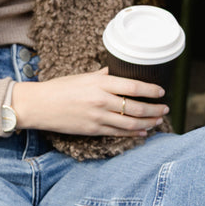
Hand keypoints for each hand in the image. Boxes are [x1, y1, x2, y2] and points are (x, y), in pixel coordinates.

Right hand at [12, 68, 168, 137]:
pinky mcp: (93, 130)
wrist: (40, 106)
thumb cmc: (59, 89)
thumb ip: (102, 76)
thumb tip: (118, 72)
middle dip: (153, 109)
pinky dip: (132, 133)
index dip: (150, 90)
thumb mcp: (83, 77)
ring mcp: (98, 118)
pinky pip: (117, 132)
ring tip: (158, 121)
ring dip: (147, 122)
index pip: (133, 86)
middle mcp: (101, 101)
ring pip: (129, 122)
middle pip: (135, 107)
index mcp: (100, 84)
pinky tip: (142, 132)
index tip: (161, 91)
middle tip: (165, 108)